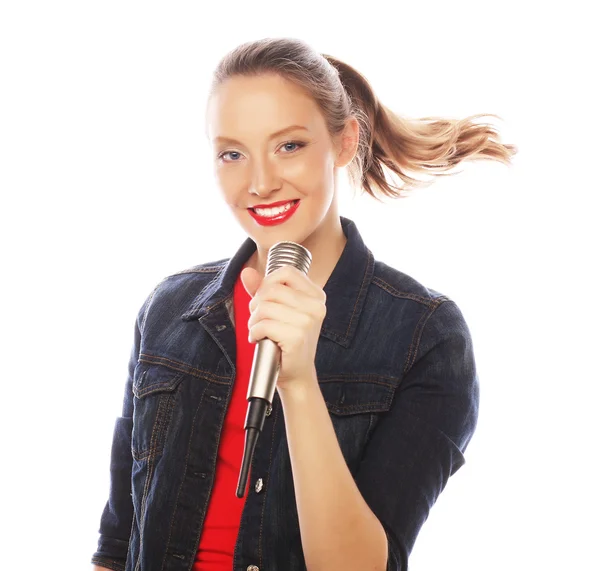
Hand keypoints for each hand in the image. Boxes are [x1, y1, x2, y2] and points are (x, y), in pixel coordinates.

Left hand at [240, 264, 326, 389]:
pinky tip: (260, 339)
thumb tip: (246, 272)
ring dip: (253, 321)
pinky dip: (254, 332)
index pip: (287, 272)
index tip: (264, 298)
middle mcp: (316, 306)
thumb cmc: (287, 341)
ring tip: (259, 330)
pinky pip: (263, 325)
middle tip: (258, 319)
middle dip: (256, 304)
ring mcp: (308, 321)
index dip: (268, 282)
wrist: (296, 374)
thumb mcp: (278, 310)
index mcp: (316, 296)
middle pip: (272, 289)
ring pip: (264, 307)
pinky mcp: (297, 337)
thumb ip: (262, 289)